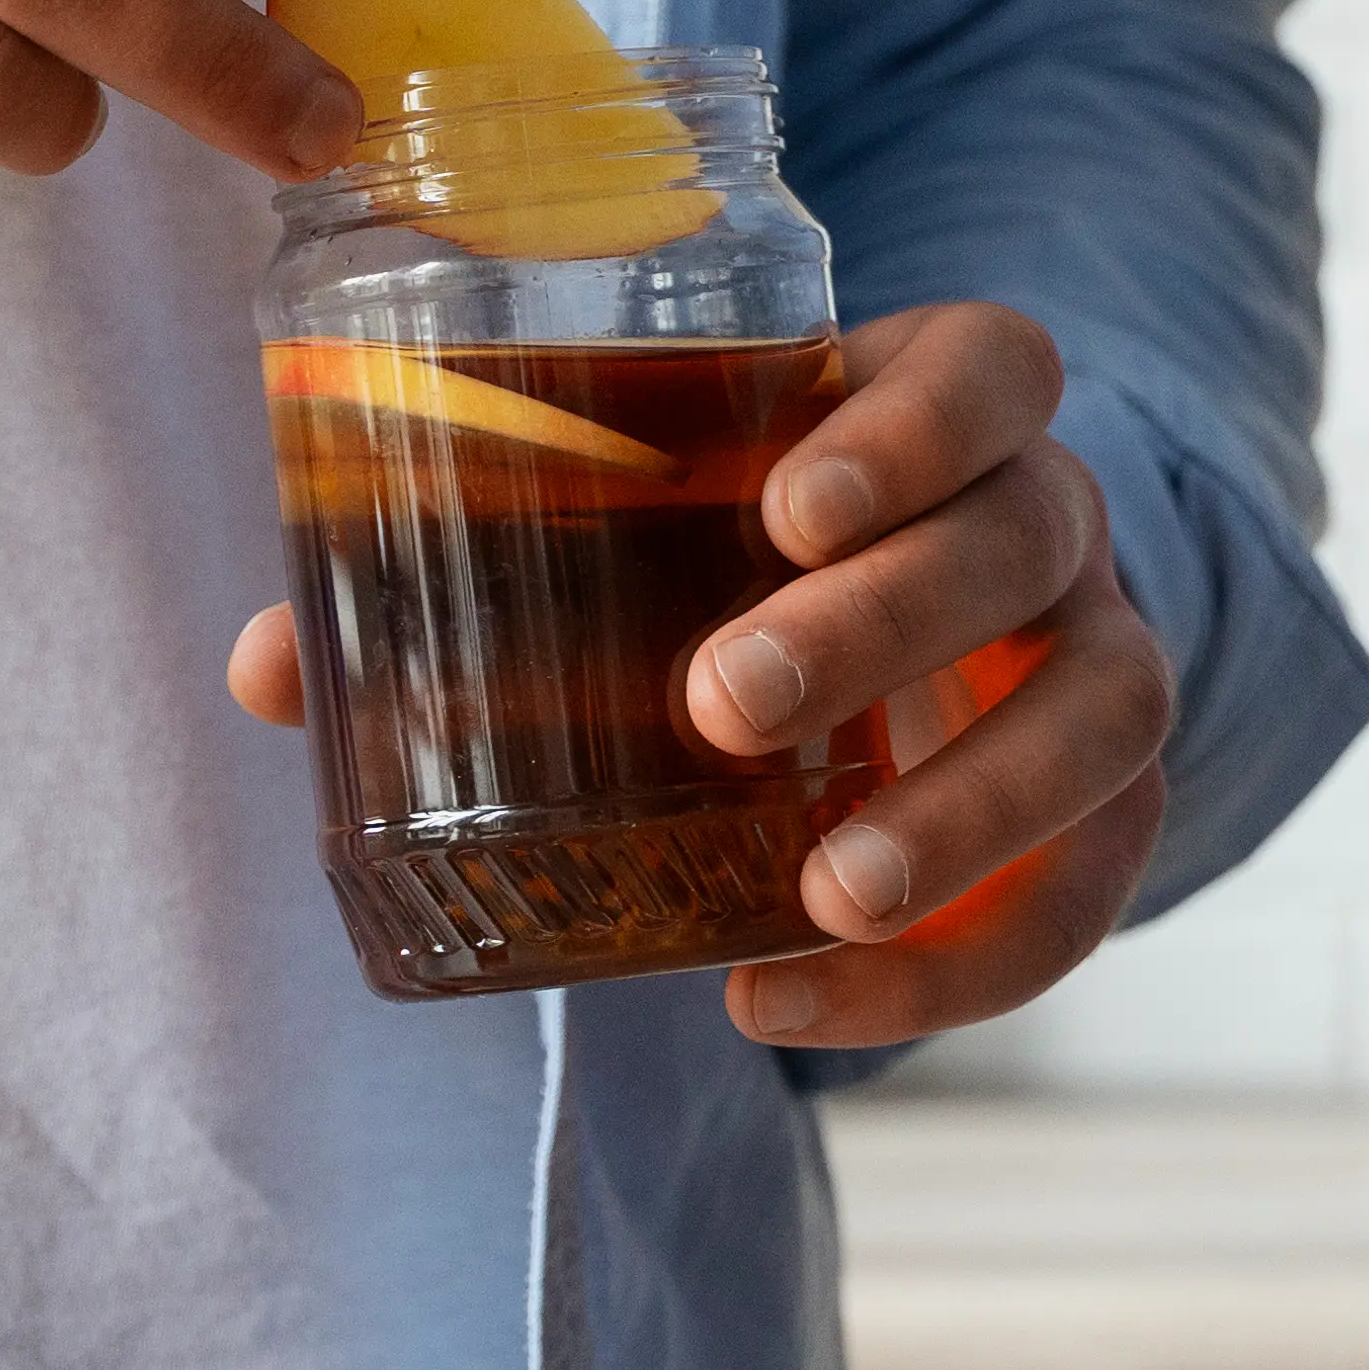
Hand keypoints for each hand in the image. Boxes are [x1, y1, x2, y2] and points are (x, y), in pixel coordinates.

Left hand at [226, 304, 1173, 1047]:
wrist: (917, 651)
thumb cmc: (740, 563)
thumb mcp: (644, 531)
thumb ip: (474, 570)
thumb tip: (260, 668)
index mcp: (944, 408)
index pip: (996, 367)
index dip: (916, 424)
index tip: (783, 506)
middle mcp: (1048, 520)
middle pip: (1024, 536)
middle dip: (882, 622)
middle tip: (722, 705)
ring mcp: (1098, 659)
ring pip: (1108, 712)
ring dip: (969, 808)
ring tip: (822, 895)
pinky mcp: (1107, 810)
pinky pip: (1083, 894)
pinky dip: (950, 973)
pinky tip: (790, 1002)